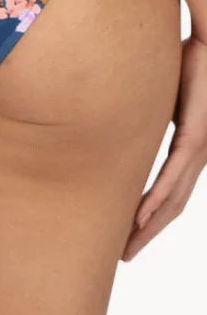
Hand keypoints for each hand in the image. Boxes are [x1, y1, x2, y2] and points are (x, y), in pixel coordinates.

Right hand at [123, 34, 206, 260]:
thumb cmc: (188, 60)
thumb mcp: (160, 94)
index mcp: (190, 147)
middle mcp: (198, 155)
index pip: (169, 190)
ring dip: (147, 227)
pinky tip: (139, 217)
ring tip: (127, 247)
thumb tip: (115, 115)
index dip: (150, 215)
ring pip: (171, 199)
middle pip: (171, 205)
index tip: (128, 231)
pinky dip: (154, 200)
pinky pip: (171, 177)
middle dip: (146, 232)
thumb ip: (144, 112)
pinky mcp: (196, 138)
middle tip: (123, 254)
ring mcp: (199, 149)